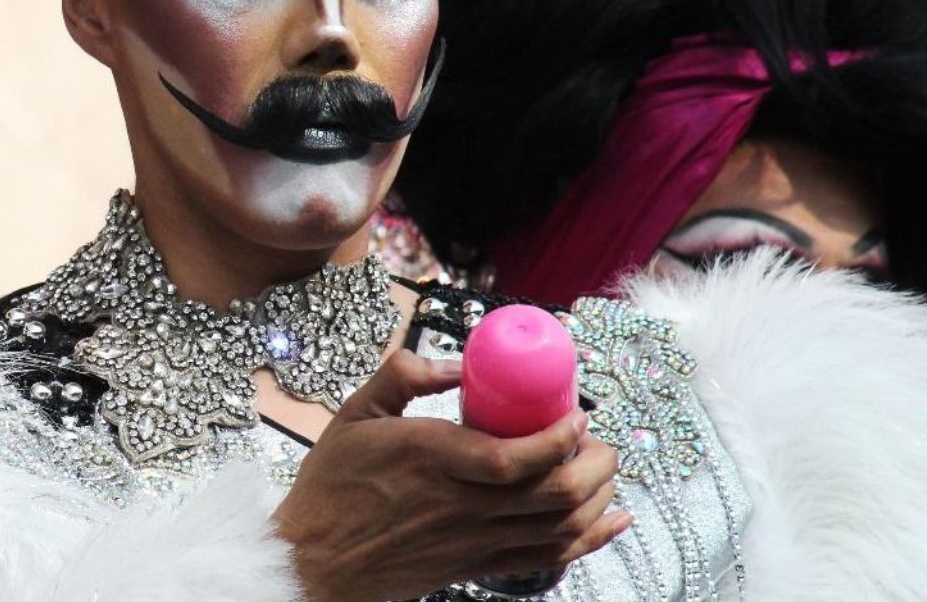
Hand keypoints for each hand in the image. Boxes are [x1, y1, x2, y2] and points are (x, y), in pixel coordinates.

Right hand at [271, 351, 629, 601]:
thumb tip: (457, 361)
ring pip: (558, 526)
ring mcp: (472, 540)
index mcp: (430, 458)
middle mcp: (459, 503)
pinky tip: (611, 520)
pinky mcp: (476, 565)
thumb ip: (404, 375)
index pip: (512, 457)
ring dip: (596, 496)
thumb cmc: (331, 486)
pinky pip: (546, 558)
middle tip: (595, 437)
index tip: (578, 413)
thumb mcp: (355, 412)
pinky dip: (588, 540)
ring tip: (601, 468)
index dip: (558, 437)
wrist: (315, 559)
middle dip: (593, 463)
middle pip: (552, 493)